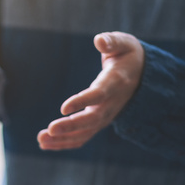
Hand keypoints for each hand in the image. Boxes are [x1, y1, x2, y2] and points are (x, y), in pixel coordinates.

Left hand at [38, 32, 143, 149]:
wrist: (143, 76)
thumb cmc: (128, 56)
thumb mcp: (124, 43)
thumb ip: (112, 41)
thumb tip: (99, 40)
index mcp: (116, 83)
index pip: (99, 95)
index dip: (82, 101)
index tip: (63, 108)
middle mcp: (111, 104)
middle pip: (91, 120)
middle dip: (70, 126)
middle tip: (49, 130)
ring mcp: (106, 116)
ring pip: (85, 133)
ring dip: (63, 139)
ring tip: (41, 140)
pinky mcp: (98, 123)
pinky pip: (82, 137)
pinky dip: (64, 143)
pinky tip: (45, 144)